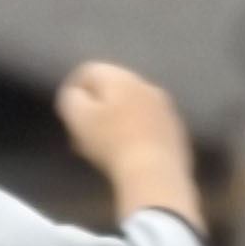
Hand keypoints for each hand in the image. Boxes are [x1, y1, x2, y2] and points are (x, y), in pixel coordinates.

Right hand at [56, 63, 190, 182]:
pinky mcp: (176, 131)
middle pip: (113, 89)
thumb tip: (76, 94)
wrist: (155, 174)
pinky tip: (129, 155)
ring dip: (117, 121)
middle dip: (96, 107)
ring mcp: (166, 108)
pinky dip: (136, 134)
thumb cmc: (111, 144)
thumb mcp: (79, 119)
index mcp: (121, 77)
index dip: (73, 90)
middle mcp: (146, 85)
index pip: (89, 71)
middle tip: (83, 133)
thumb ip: (71, 99)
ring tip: (105, 146)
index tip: (67, 113)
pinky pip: (149, 126)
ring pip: (133, 107)